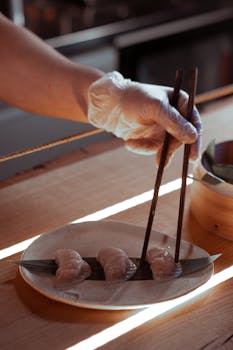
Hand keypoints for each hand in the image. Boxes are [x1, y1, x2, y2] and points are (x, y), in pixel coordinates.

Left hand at [87, 71, 201, 165]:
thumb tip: (192, 137)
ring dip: (150, 148)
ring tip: (132, 143)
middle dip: (168, 148)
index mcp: (180, 102)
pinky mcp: (151, 137)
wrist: (107, 104)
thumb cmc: (132, 98)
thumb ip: (174, 122)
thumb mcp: (154, 107)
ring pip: (166, 147)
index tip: (193, 156)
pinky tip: (129, 142)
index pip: (194, 123)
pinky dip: (141, 148)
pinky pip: (152, 149)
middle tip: (159, 156)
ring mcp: (162, 128)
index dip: (195, 140)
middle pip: (181, 139)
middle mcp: (174, 116)